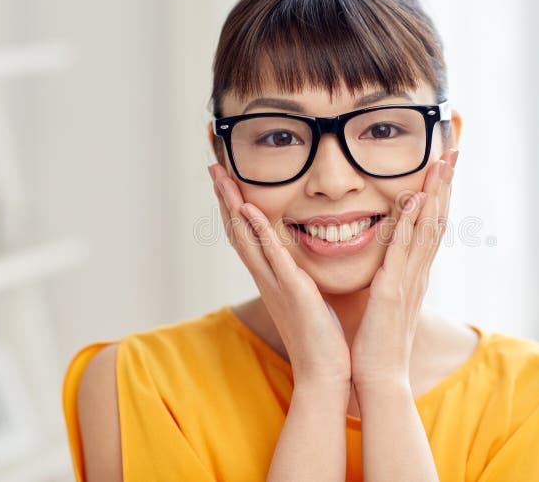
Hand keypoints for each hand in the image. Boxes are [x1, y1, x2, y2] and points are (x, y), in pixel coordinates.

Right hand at [208, 164, 351, 389]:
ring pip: (246, 238)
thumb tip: (300, 264)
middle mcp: (266, 278)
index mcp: (271, 278)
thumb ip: (300, 278)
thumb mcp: (307, 299)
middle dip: (224, 197)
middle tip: (212, 166)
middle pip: (237, 230)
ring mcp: (276, 284)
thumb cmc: (320, 339)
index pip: (247, 235)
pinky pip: (271, 256)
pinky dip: (259, 231)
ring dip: (232, 205)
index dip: (234, 206)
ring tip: (221, 176)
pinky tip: (249, 209)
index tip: (226, 178)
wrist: (325, 373)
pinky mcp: (293, 290)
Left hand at [350, 149, 458, 390]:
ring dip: (436, 192)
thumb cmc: (378, 343)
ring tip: (442, 161)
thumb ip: (391, 278)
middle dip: (446, 183)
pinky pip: (403, 249)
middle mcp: (418, 273)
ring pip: (428, 227)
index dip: (440, 194)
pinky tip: (414, 198)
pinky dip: (410, 221)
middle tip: (453, 149)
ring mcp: (408, 280)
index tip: (443, 165)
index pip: (431, 226)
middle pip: (438, 218)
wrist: (379, 379)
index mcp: (415, 274)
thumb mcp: (387, 302)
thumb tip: (388, 264)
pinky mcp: (392, 290)